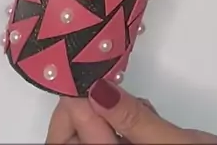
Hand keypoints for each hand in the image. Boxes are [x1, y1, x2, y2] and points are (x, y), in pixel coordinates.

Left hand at [46, 83, 216, 143]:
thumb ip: (132, 120)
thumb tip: (94, 92)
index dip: (70, 110)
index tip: (82, 79)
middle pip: (77, 140)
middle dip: (91, 111)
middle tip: (108, 87)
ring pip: (99, 135)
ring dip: (110, 114)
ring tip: (136, 104)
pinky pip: (119, 137)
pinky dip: (127, 120)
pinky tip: (145, 114)